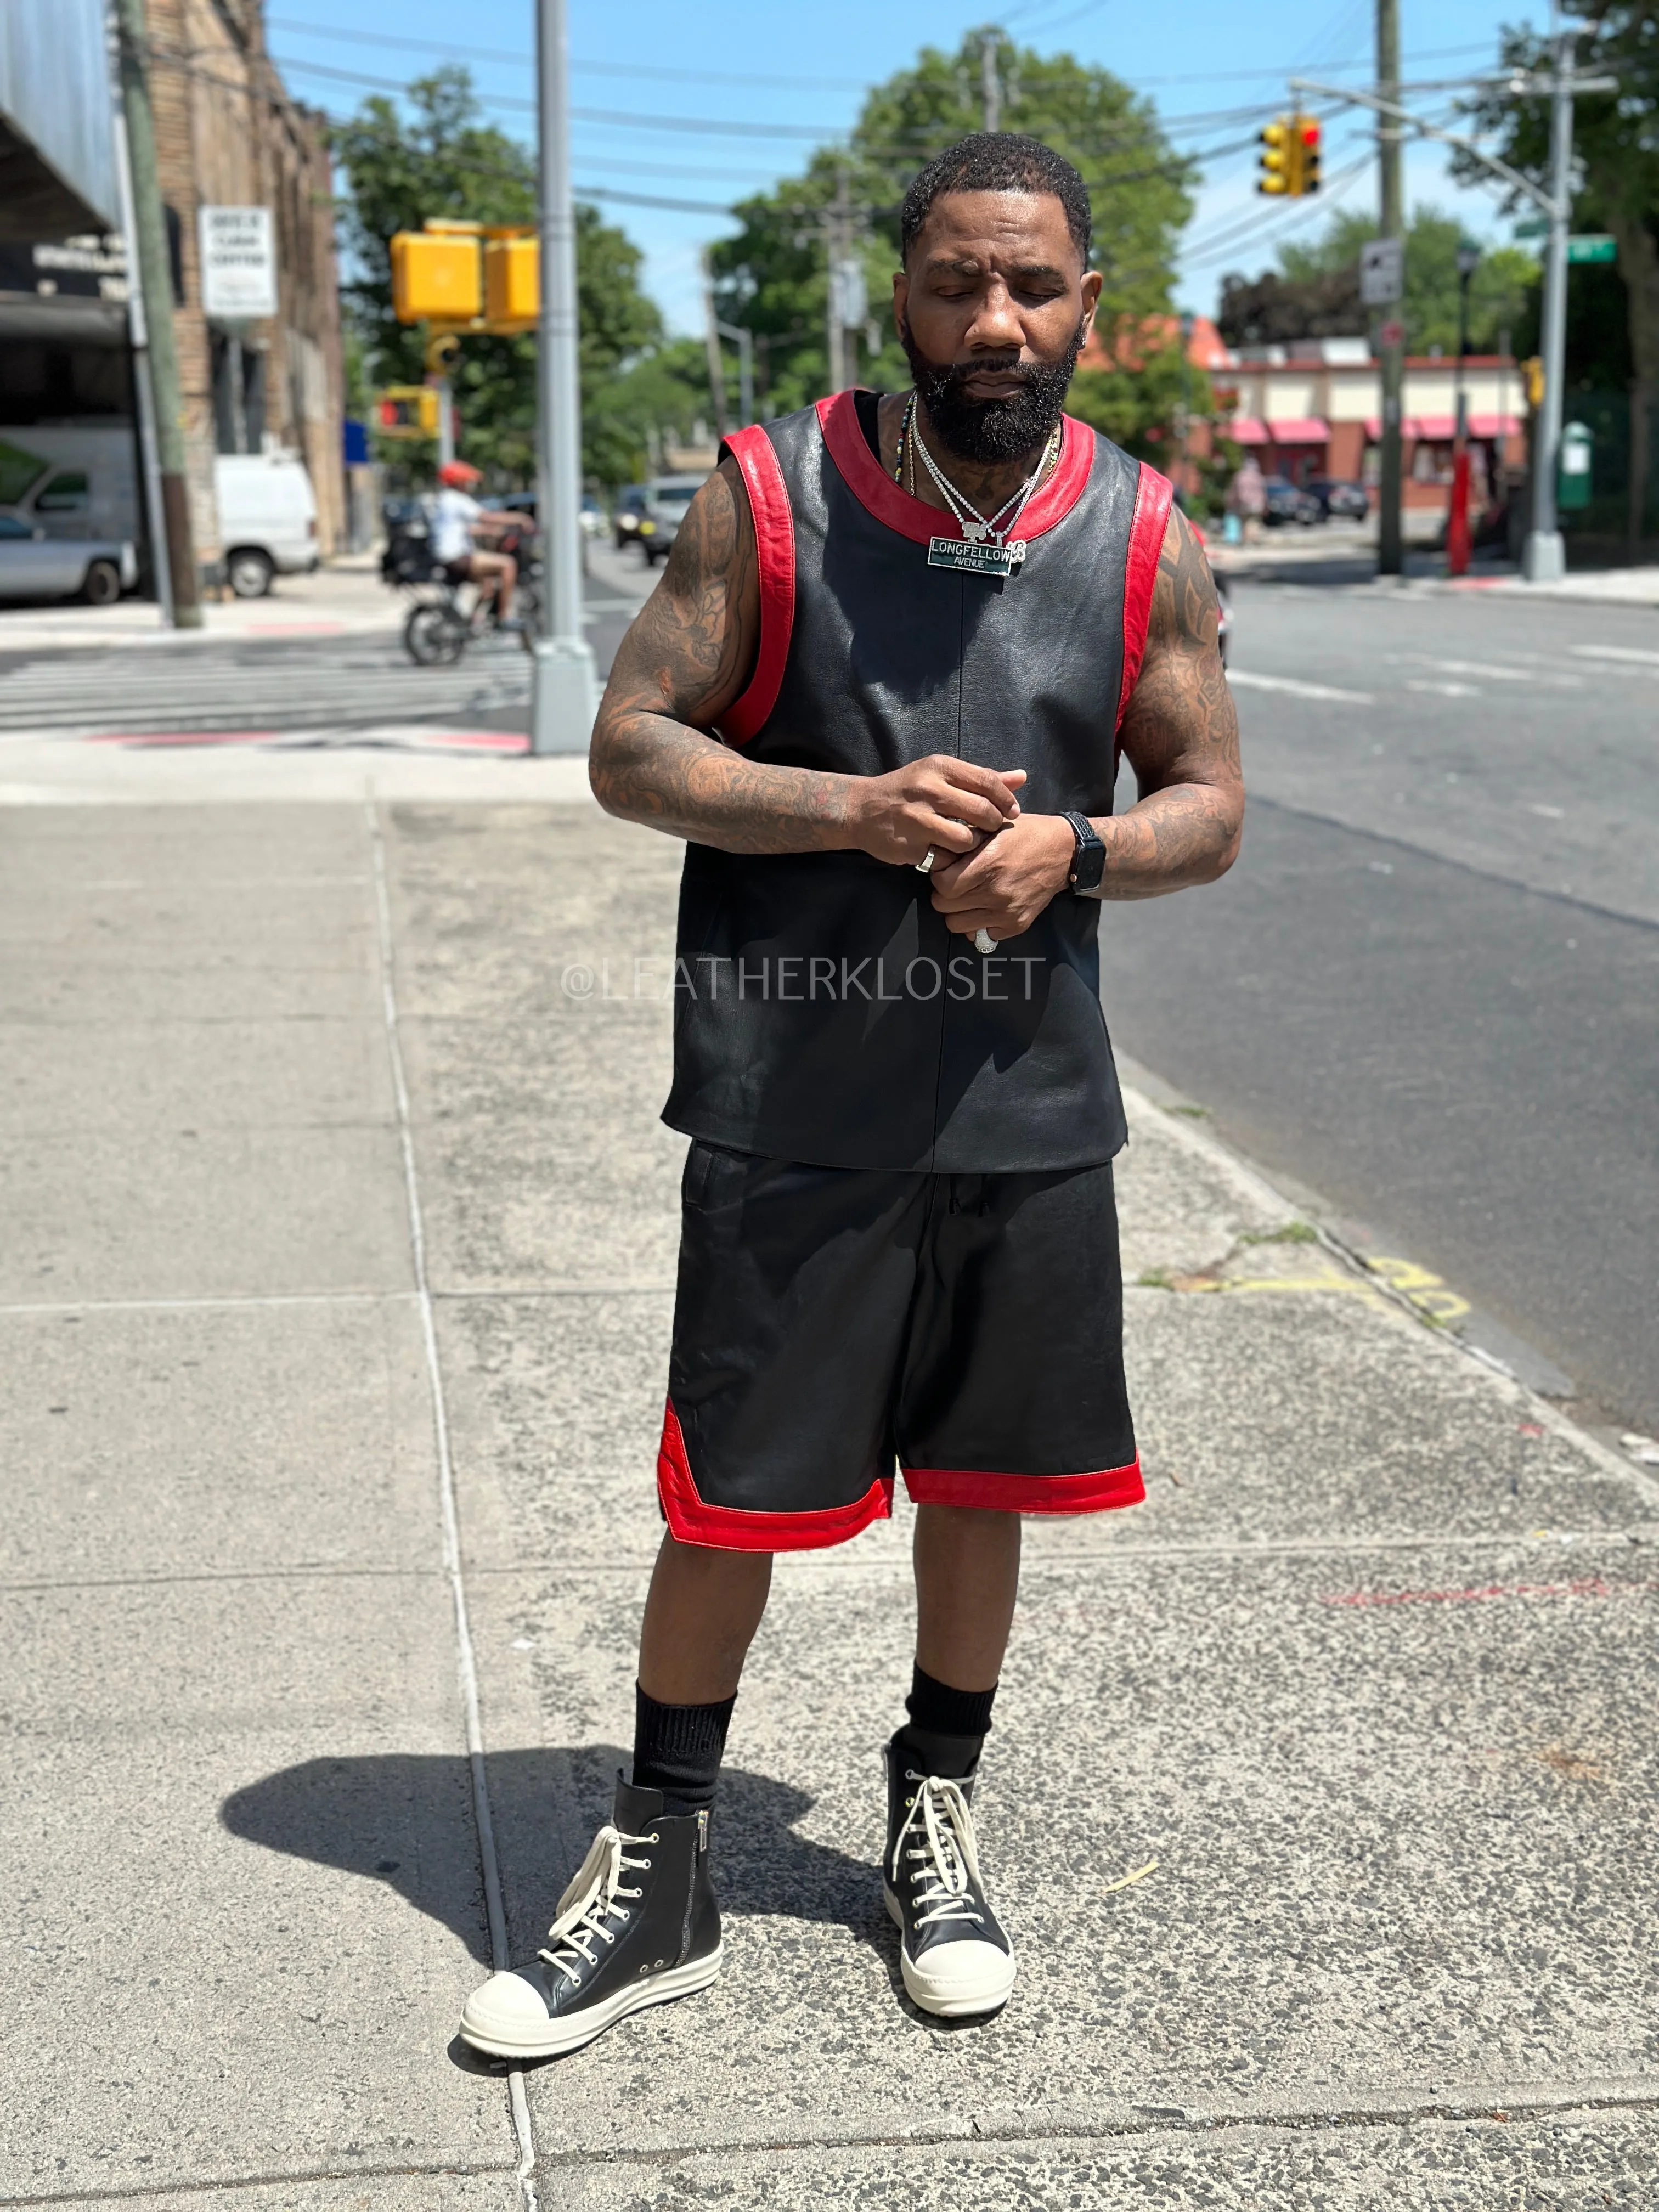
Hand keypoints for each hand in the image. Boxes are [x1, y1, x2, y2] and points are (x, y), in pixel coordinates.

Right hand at [846, 757, 1024, 866]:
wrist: (862, 809)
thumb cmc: (909, 790)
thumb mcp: (941, 775)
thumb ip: (982, 778)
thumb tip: (1022, 777)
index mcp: (940, 767)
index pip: (987, 781)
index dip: (1006, 799)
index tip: (1012, 812)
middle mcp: (929, 789)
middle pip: (982, 811)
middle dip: (994, 824)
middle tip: (992, 829)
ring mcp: (918, 818)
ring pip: (966, 838)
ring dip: (972, 844)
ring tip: (966, 842)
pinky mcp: (910, 844)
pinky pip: (945, 857)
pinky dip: (950, 858)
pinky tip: (944, 851)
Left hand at [928, 812, 1076, 941]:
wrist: (1064, 852)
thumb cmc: (1025, 834)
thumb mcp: (992, 826)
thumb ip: (964, 841)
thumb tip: (936, 855)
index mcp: (987, 865)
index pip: (942, 885)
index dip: (939, 878)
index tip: (947, 871)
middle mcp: (996, 892)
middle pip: (945, 907)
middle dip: (945, 895)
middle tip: (956, 884)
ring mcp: (1006, 912)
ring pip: (957, 925)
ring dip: (958, 912)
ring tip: (969, 898)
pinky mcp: (1016, 925)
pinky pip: (981, 934)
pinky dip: (979, 924)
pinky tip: (987, 907)